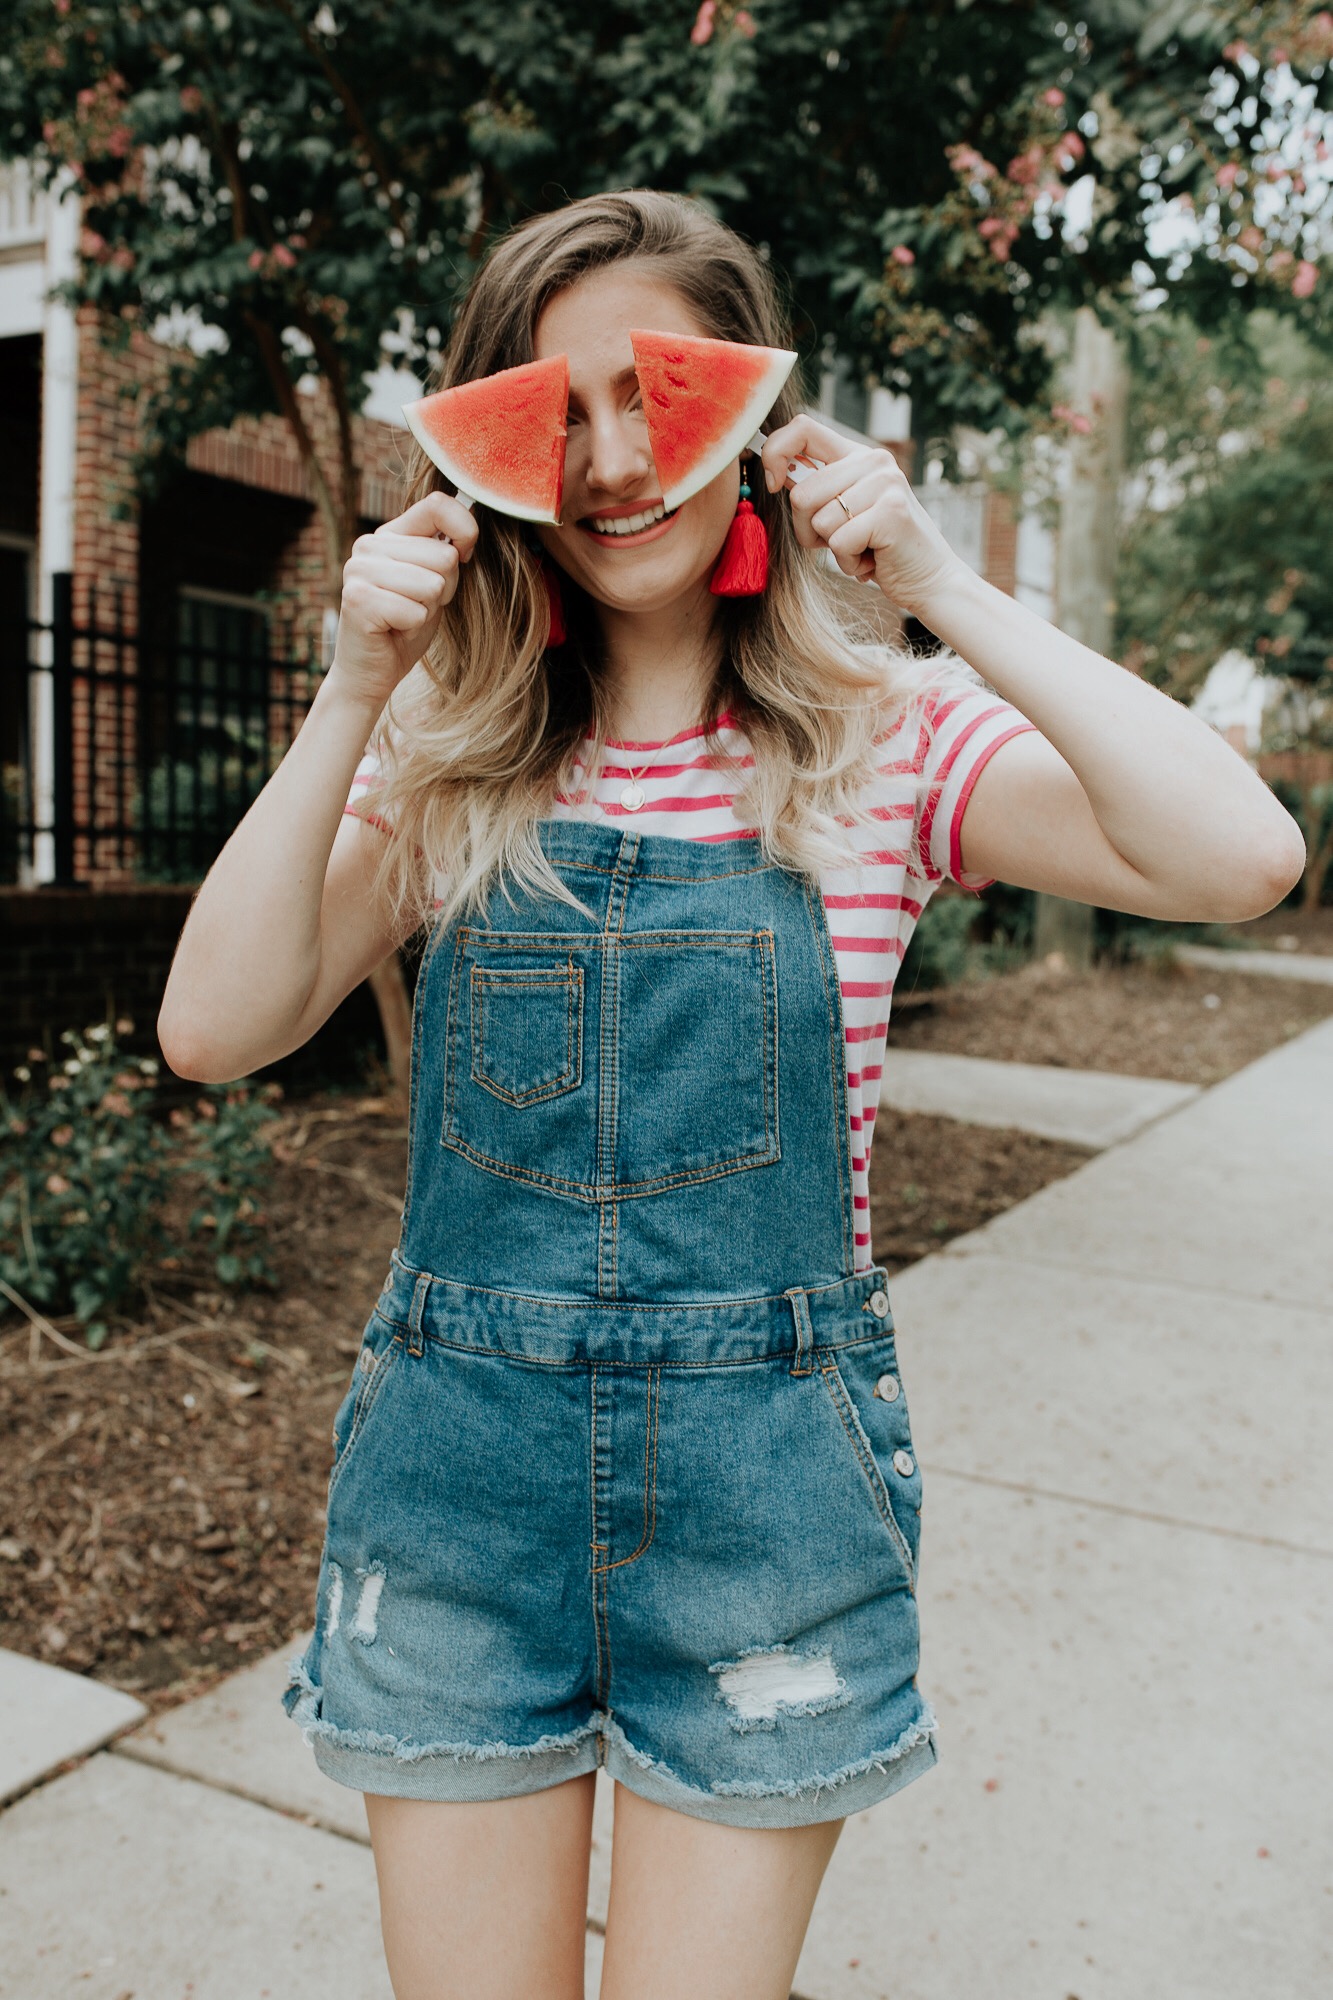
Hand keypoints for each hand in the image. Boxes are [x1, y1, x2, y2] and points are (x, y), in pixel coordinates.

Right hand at [327, 491, 478, 710]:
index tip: (464, 558)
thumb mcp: (435, 582)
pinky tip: (394, 630)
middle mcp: (369, 544)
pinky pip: (416, 610)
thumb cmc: (406, 625)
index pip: (438, 506)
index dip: (465, 532)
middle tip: (418, 606)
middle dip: (444, 589)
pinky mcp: (358, 598)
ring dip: (428, 609)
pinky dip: (413, 627)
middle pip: (444, 555)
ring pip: (433, 584)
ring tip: (405, 617)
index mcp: (390, 533)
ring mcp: (359, 569)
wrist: (372, 672)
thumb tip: (471, 527)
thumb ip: (446, 551)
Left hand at [760, 416, 965, 619]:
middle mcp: (873, 461)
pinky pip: (839, 543)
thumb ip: (817, 490)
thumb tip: (776, 475)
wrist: (929, 579)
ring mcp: (885, 484)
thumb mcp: (844, 511)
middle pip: (802, 493)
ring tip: (863, 548)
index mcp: (857, 455)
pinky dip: (849, 563)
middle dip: (808, 530)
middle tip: (841, 541)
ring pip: (820, 521)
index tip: (773, 485)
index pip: (802, 428)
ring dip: (834, 550)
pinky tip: (873, 560)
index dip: (775, 453)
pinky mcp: (891, 513)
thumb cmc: (879, 549)